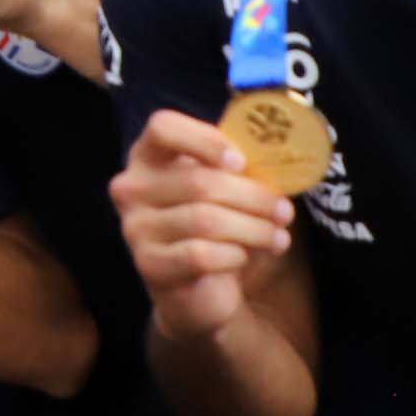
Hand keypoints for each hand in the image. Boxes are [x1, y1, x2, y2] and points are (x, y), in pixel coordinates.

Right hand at [110, 113, 299, 338]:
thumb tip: (273, 154)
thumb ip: (234, 166)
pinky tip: (245, 256)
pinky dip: (233, 255)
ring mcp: (135, 227)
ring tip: (278, 237)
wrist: (195, 287)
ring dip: (253, 229)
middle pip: (199, 182)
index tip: (242, 162)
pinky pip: (200, 255)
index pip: (163, 128)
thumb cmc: (211, 225)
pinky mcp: (148, 264)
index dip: (205, 140)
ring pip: (205, 221)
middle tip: (284, 210)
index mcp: (146, 156)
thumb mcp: (219, 187)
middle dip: (253, 197)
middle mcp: (131, 188)